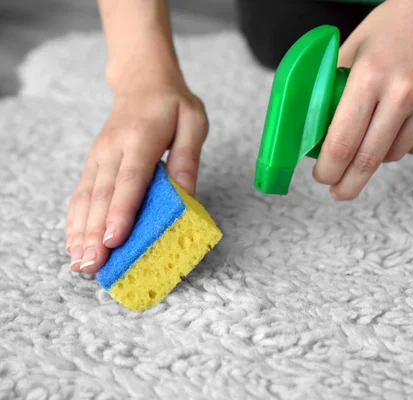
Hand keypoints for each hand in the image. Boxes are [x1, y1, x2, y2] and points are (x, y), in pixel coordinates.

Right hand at [66, 81, 208, 272]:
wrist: (142, 82)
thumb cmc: (173, 105)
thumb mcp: (193, 123)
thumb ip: (187, 157)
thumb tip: (186, 195)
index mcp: (140, 138)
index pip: (130, 180)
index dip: (122, 211)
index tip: (114, 239)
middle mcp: (113, 150)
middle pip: (103, 195)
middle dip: (96, 233)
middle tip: (94, 265)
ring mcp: (99, 157)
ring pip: (87, 198)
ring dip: (81, 232)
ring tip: (81, 264)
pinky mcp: (93, 164)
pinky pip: (81, 195)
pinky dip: (75, 221)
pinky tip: (74, 244)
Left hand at [313, 0, 412, 199]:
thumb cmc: (397, 25)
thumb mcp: (354, 49)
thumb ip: (334, 88)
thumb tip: (315, 128)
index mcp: (370, 76)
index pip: (342, 141)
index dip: (329, 168)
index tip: (323, 177)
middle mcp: (403, 93)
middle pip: (368, 160)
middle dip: (349, 182)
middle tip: (340, 191)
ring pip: (394, 154)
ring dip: (377, 154)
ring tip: (375, 133)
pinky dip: (403, 142)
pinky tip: (401, 120)